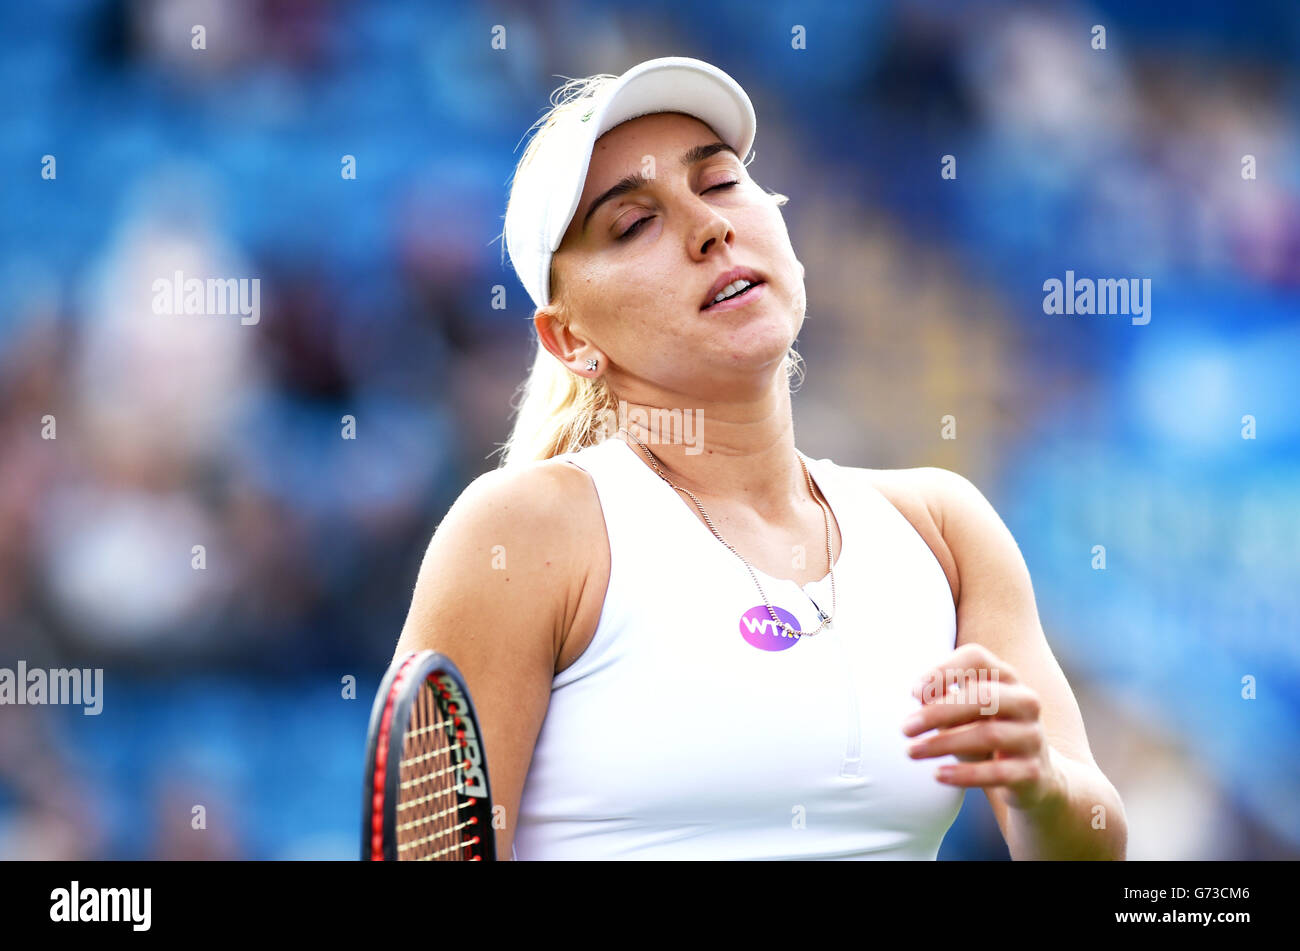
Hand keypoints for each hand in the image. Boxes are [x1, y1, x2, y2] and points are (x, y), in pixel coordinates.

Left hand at [901, 642, 1065, 812]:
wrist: (1032, 777)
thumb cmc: (984, 733)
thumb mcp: (962, 713)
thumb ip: (942, 700)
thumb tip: (920, 694)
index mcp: (1005, 678)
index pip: (976, 658)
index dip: (943, 670)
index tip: (913, 692)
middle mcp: (1025, 701)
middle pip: (984, 696)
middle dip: (939, 711)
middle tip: (905, 727)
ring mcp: (1032, 736)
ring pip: (989, 734)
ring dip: (944, 743)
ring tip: (911, 751)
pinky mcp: (1033, 771)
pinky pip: (998, 772)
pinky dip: (965, 774)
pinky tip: (938, 775)